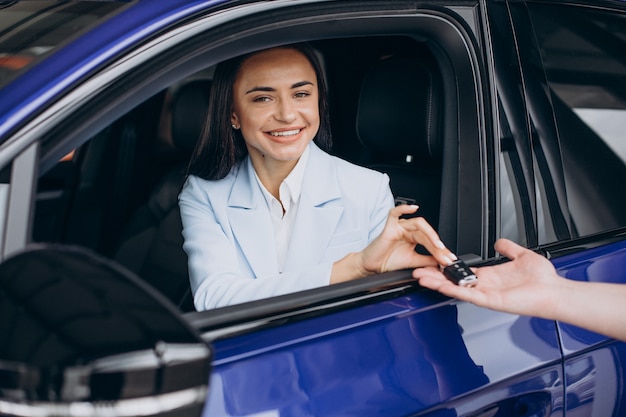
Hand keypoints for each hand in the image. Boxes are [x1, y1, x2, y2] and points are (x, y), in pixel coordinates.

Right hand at [357, 205, 456, 274]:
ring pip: (418, 224)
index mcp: (414, 237)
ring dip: (430, 234)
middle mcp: (408, 230)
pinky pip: (395, 213)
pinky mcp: (389, 227)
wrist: (372, 267)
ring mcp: (399, 227)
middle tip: (445, 256)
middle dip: (438, 245)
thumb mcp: (413, 262)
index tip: (449, 259)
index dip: (441, 250)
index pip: (431, 240)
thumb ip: (427, 260)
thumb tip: (442, 262)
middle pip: (427, 233)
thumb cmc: (388, 262)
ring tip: (437, 245)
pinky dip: (404, 208)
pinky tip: (413, 208)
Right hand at [412, 238, 560, 317]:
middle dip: (435, 276)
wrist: (555, 291)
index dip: (447, 268)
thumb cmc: (543, 279)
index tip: (433, 262)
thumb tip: (499, 242)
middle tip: (418, 271)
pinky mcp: (490, 301)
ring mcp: (486, 294)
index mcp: (491, 276)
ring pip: (456, 288)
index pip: (462, 272)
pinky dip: (452, 290)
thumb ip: (509, 248)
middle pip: (453, 281)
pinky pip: (467, 295)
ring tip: (421, 277)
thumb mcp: (522, 255)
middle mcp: (486, 286)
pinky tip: (440, 285)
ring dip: (437, 283)